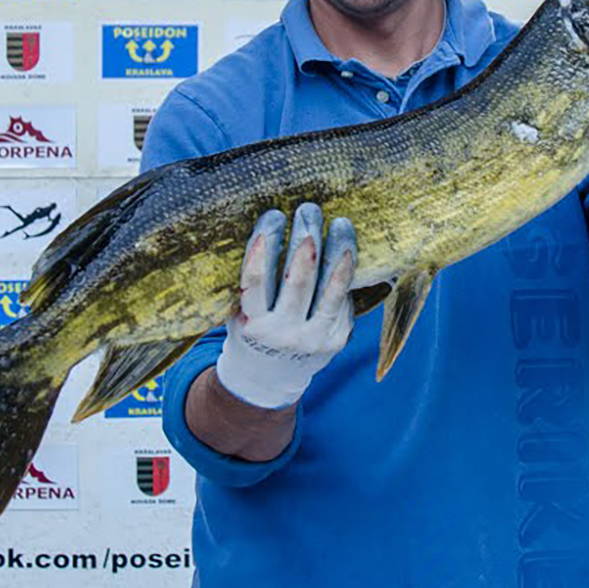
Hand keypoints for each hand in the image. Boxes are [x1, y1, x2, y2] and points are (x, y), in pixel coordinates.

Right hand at [214, 203, 356, 409]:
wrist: (269, 377)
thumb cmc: (254, 329)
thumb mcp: (242, 311)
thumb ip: (254, 283)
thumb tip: (269, 228)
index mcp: (253, 324)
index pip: (257, 281)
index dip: (264, 248)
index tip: (272, 216)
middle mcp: (283, 334)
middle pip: (299, 280)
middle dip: (306, 241)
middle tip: (309, 210)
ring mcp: (313, 339)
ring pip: (330, 290)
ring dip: (337, 253)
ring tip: (341, 224)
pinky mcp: (336, 340)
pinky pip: (343, 302)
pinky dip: (344, 275)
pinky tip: (346, 251)